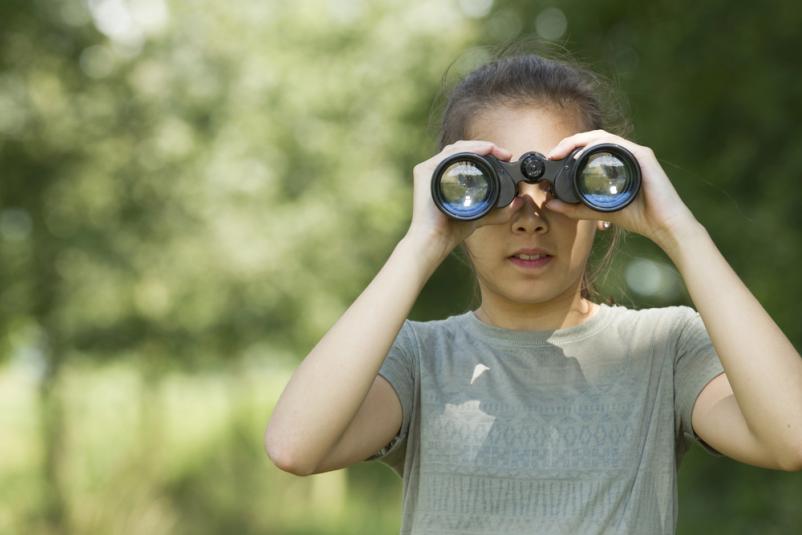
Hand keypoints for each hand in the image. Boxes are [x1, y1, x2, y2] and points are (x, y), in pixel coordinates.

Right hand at [406, 140, 528, 256]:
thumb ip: (500, 211)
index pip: (467, 157)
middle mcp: (437, 170)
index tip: (506, 157)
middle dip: (485, 147)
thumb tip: (520, 201)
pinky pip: (448, 153)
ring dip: (478, 146)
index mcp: (447, 177)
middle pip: (462, 149)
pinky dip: (467, 149)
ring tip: (496, 150)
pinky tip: (483, 151)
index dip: (487, 152)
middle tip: (505, 154)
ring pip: (456, 148)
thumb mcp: (481, 216)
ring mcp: (429, 169)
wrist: (435, 240)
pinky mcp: (424, 171)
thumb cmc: (452, 230)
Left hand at [544, 129, 699, 243]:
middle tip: (553, 154)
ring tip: (562, 152)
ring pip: (602, 137)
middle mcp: (625, 153)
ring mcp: (635, 152)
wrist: (663, 225)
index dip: (568, 147)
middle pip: (593, 137)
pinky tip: (582, 154)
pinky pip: (616, 144)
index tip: (552, 158)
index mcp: (616, 162)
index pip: (589, 146)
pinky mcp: (643, 156)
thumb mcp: (598, 211)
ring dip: (578, 141)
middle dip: (569, 142)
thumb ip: (575, 208)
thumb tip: (549, 203)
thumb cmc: (637, 216)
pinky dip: (597, 145)